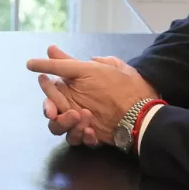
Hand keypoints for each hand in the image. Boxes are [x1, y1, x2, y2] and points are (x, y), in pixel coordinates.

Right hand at [27, 45, 157, 145]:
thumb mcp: (97, 68)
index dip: (46, 92)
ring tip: (83, 117)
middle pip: (52, 114)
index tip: (44, 83)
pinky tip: (92, 131)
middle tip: (56, 112)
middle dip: (52, 112)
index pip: (52, 93)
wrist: (145, 108)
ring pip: (61, 129)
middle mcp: (73, 106)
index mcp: (73, 89)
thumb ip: (71, 61)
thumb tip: (52, 49)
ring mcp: (82, 123)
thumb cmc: (120, 86)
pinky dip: (83, 136)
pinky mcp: (92, 136)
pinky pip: (80, 140)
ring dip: (67, 125)